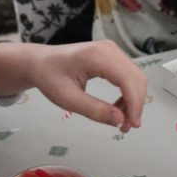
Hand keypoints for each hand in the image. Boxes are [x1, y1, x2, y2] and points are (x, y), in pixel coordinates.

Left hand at [0, 41, 146, 131]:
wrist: (40, 62)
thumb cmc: (50, 77)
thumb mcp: (68, 98)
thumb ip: (94, 110)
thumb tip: (120, 120)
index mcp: (98, 56)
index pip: (128, 80)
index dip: (134, 104)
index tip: (132, 125)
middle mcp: (109, 50)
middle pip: (136, 78)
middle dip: (136, 104)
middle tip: (126, 127)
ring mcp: (112, 51)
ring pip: (135, 78)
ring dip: (133, 100)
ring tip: (122, 121)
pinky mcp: (112, 57)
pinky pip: (128, 76)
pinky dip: (128, 94)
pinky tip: (118, 108)